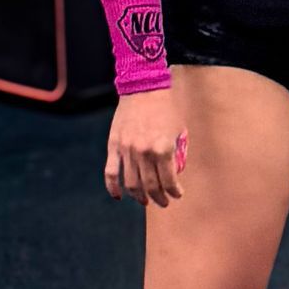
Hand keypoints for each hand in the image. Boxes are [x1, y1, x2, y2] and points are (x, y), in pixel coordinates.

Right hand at [105, 89, 186, 205]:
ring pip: (131, 184)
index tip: (177, 195)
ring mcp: (127, 150)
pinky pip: (111, 172)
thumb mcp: (178, 131)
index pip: (169, 181)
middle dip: (159, 198)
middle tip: (163, 202)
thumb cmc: (165, 108)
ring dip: (139, 196)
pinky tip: (119, 196)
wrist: (143, 87)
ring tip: (145, 200)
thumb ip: (176, 152)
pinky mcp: (114, 145)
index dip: (175, 192)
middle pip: (150, 186)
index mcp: (163, 149)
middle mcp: (144, 152)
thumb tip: (174, 172)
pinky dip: (113, 188)